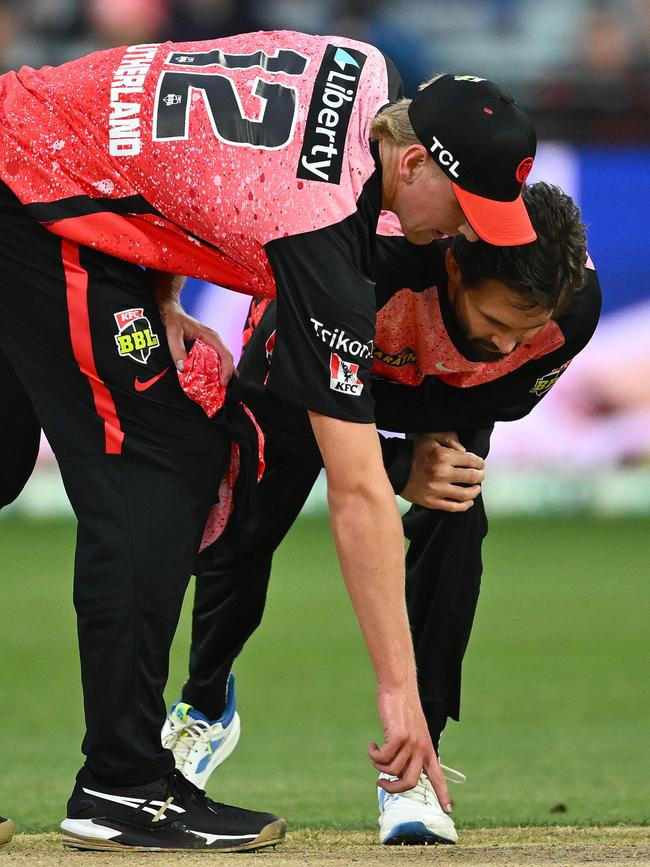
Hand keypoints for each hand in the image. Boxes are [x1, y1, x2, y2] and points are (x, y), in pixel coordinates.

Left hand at [158, 299, 234, 383]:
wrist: (172, 312)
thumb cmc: (174, 321)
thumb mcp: (173, 334)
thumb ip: (177, 350)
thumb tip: (183, 368)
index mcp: (211, 336)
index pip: (225, 354)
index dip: (227, 369)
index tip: (223, 382)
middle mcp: (215, 340)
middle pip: (228, 359)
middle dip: (228, 375)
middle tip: (223, 391)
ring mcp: (212, 344)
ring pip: (224, 360)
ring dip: (224, 374)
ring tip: (220, 389)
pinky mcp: (208, 348)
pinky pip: (217, 360)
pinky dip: (217, 370)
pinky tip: (213, 380)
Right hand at [369, 685, 450, 810]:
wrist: (399, 688)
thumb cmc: (403, 709)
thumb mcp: (413, 731)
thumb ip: (410, 750)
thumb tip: (397, 771)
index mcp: (427, 748)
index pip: (438, 776)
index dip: (443, 794)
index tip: (449, 810)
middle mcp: (421, 748)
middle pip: (410, 782)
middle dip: (394, 789)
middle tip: (381, 783)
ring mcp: (411, 743)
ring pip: (392, 770)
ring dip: (378, 765)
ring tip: (375, 753)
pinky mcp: (398, 737)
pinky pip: (382, 758)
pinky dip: (374, 755)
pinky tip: (372, 745)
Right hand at [400, 431, 484, 510]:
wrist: (397, 468)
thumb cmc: (416, 452)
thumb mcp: (431, 438)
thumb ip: (450, 439)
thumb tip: (465, 451)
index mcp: (443, 457)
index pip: (471, 461)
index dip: (480, 463)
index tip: (480, 464)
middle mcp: (442, 474)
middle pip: (471, 477)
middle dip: (479, 476)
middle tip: (480, 475)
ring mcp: (437, 490)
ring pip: (465, 494)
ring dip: (475, 491)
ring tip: (476, 488)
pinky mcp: (432, 502)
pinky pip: (453, 507)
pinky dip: (464, 506)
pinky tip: (469, 502)